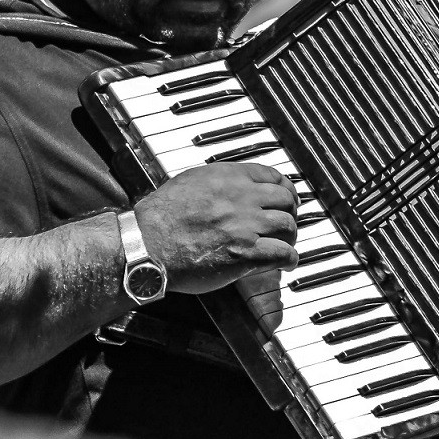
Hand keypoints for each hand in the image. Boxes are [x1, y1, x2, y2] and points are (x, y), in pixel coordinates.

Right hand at [134, 163, 299, 293]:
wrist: (148, 243)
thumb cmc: (161, 216)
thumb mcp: (191, 181)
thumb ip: (218, 181)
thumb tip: (232, 186)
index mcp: (229, 177)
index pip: (273, 176)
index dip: (285, 189)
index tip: (287, 197)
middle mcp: (243, 198)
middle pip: (285, 201)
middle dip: (290, 212)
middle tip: (287, 223)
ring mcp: (247, 226)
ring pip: (288, 226)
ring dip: (290, 237)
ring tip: (286, 244)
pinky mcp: (246, 254)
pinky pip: (282, 253)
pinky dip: (289, 258)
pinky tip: (286, 262)